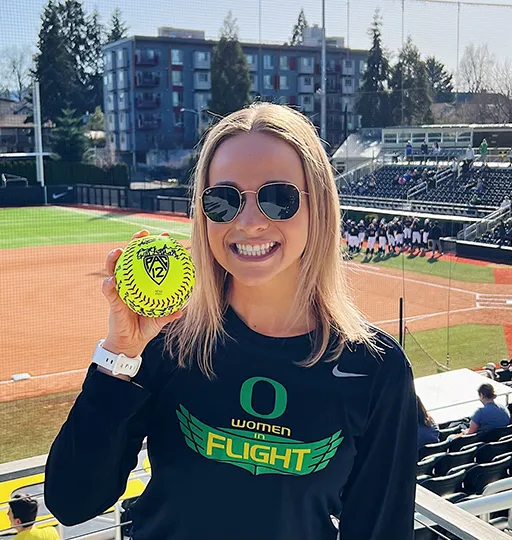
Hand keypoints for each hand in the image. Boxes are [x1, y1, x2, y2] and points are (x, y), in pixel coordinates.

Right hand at [101, 230, 182, 358]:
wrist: (131, 342)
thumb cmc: (146, 327)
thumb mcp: (160, 319)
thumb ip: (169, 313)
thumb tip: (182, 309)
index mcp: (142, 282)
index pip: (148, 260)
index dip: (155, 247)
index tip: (165, 237)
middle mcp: (129, 282)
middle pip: (131, 257)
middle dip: (135, 242)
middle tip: (143, 233)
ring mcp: (119, 289)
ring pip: (114, 269)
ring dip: (114, 258)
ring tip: (119, 251)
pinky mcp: (112, 301)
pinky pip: (109, 291)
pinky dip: (108, 285)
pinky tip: (110, 281)